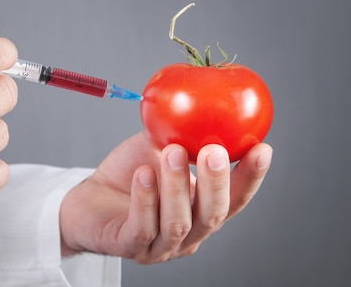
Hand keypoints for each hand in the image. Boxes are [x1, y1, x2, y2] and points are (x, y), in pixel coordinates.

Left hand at [59, 131, 271, 262]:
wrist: (88, 199)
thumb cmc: (130, 174)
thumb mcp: (159, 148)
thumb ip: (182, 134)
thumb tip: (202, 102)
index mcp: (202, 211)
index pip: (235, 199)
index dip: (250, 177)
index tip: (262, 148)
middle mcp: (188, 235)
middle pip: (213, 215)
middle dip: (216, 182)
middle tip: (214, 151)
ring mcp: (160, 246)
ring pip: (178, 223)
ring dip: (177, 186)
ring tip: (172, 152)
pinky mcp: (129, 247)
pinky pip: (142, 227)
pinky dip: (145, 200)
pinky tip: (143, 174)